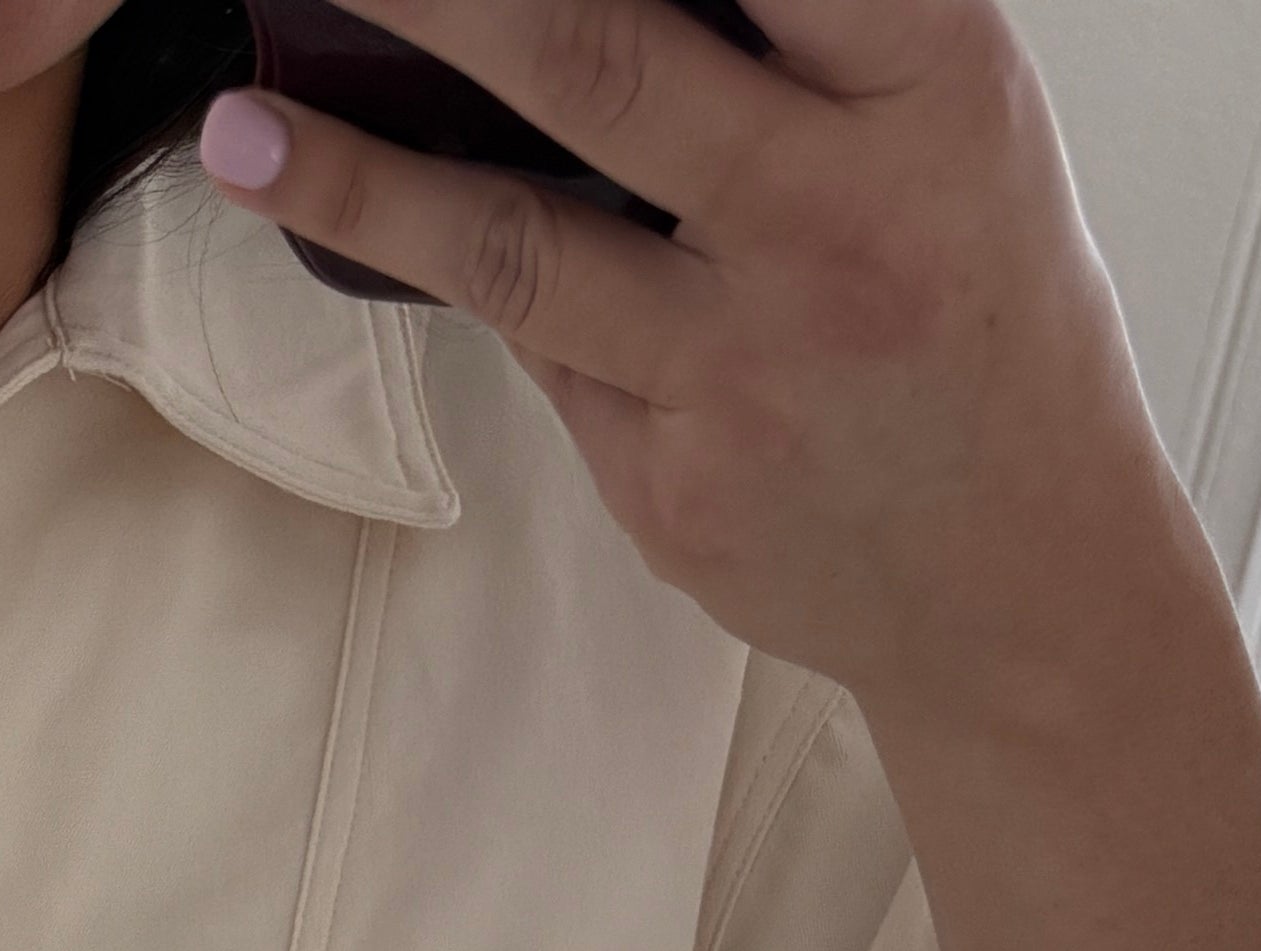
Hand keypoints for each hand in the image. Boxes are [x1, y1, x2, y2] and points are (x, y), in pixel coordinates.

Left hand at [198, 0, 1197, 741]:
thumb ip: (803, 41)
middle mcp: (837, 224)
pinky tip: (337, 202)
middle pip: (599, 63)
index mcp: (934, 94)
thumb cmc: (971, 305)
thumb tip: (584, 1)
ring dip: (358, 178)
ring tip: (241, 126)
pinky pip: (538, 355)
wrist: (1019, 583)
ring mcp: (745, 373)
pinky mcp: (674, 490)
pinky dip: (444, 268)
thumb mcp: (944, 124)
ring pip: (516, 246)